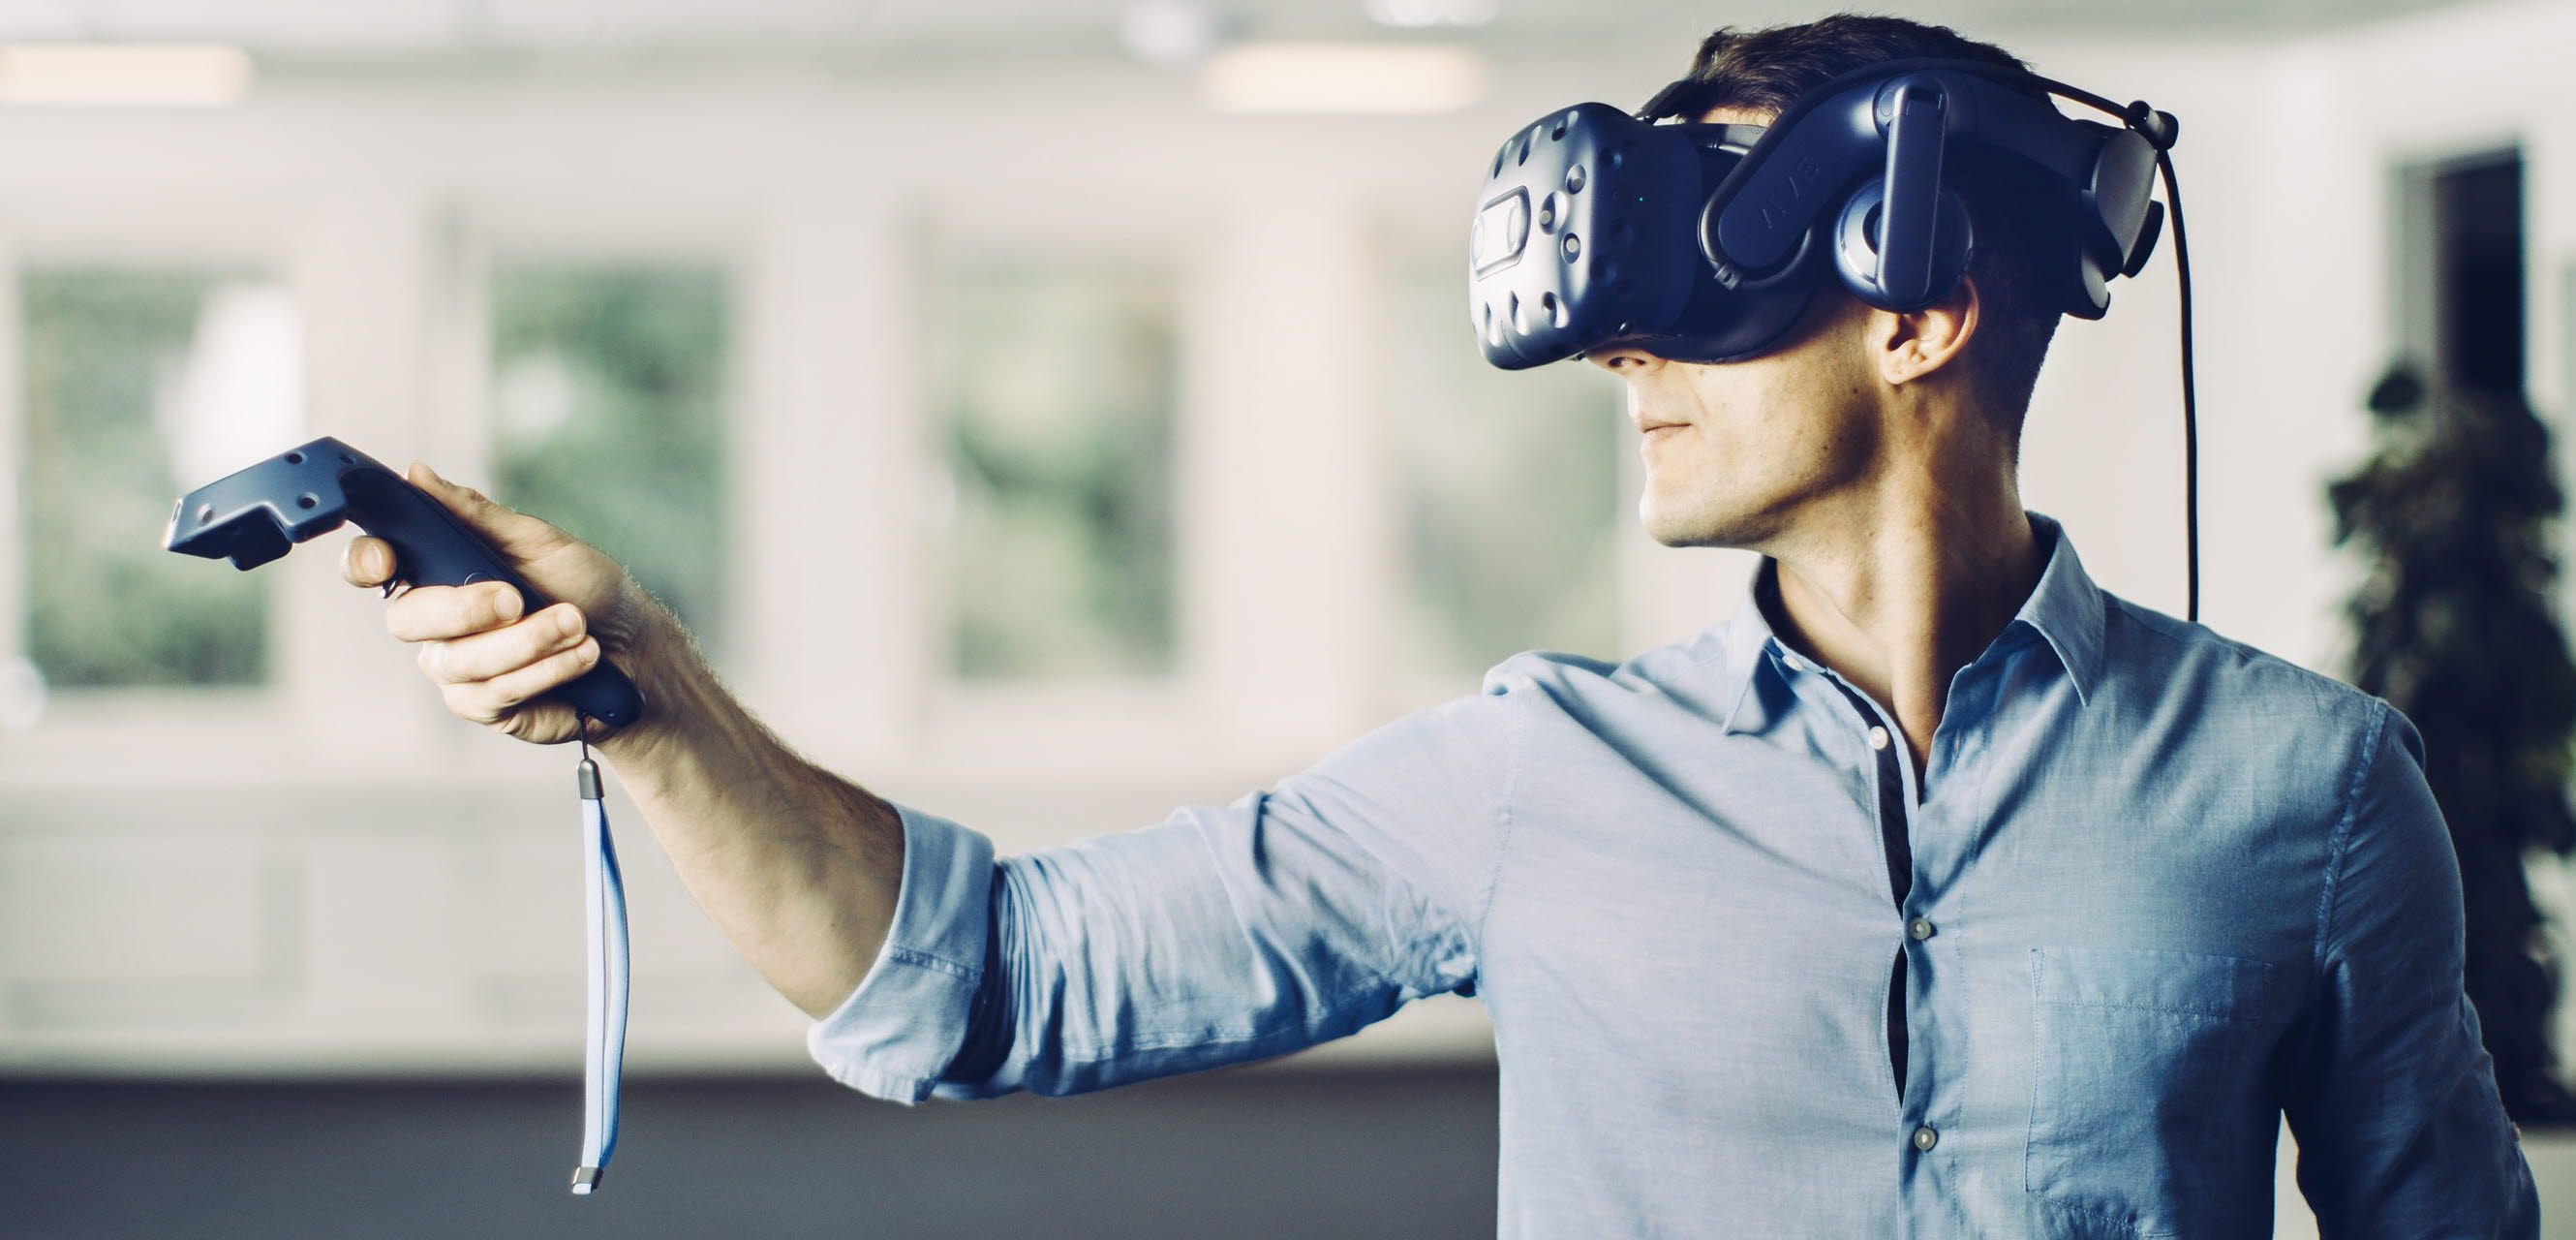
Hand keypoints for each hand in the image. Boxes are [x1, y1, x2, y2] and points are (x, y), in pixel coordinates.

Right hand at [342, 462, 667, 744]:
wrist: (635, 649)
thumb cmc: (584, 588)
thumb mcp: (538, 541)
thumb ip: (476, 514)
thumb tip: (418, 474)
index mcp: (438, 569)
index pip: (374, 565)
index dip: (367, 561)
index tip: (389, 560)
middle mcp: (435, 621)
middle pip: (407, 619)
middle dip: (464, 609)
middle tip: (517, 598)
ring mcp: (454, 666)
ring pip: (457, 661)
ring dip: (526, 641)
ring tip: (576, 625)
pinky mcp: (482, 705)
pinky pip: (492, 692)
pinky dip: (544, 670)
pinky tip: (580, 657)